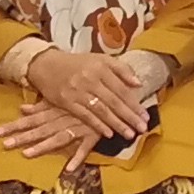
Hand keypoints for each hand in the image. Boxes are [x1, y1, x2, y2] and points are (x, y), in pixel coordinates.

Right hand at [29, 43, 157, 140]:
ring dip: (117, 124)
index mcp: (101, 67)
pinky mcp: (67, 101)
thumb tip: (138, 83)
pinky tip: (108, 133)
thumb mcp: (100, 59)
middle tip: (142, 128)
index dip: (135, 104)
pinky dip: (97, 125)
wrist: (47, 65)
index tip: (146, 116)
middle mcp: (91, 79)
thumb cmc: (78, 63)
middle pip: (114, 101)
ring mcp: (78, 91)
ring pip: (101, 110)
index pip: (122, 89)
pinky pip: (85, 115)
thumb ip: (121, 69)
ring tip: (129, 134)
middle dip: (130, 116)